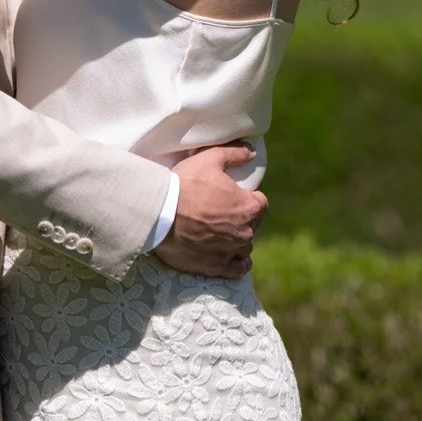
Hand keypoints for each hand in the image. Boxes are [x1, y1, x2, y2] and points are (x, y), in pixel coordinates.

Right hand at [154, 143, 266, 279]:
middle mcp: (246, 231)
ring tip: (220, 231)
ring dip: (237, 239)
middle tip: (222, 211)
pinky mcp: (218, 266)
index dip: (248, 197)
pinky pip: (238, 268)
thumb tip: (252, 151)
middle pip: (253, 224)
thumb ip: (235, 154)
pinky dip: (236, 262)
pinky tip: (228, 254)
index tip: (234, 195)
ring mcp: (232, 251)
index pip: (260, 202)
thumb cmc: (186, 183)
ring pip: (245, 246)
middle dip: (242, 217)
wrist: (161, 213)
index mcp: (248, 206)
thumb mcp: (210, 159)